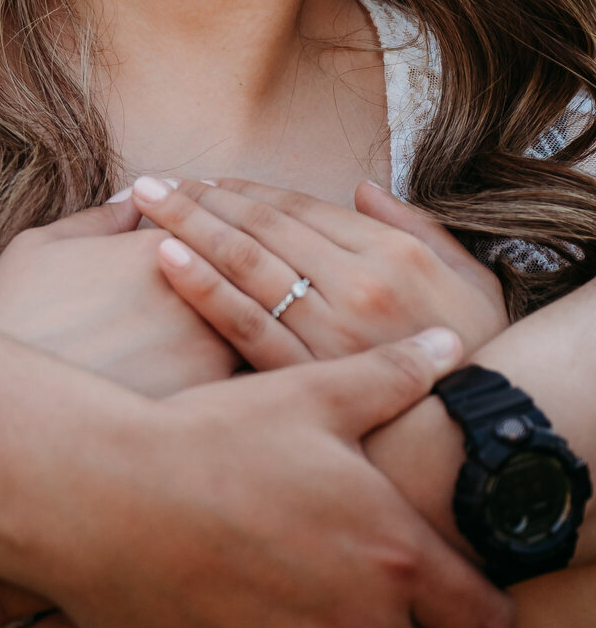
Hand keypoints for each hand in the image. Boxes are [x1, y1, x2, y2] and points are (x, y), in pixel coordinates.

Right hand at [0, 201, 238, 394]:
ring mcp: (213, 348)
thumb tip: (135, 200)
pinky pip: (246, 379)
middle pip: (242, 273)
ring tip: (207, 335)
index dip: (202, 229)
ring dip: (244, 323)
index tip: (185, 245)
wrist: (10, 404)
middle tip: (203, 294)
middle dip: (234, 276)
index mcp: (163, 245)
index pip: (210, 222)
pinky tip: (207, 374)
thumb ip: (99, 219)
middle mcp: (200, 292)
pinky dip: (237, 372)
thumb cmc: (16, 315)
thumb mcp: (42, 246)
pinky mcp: (212, 401)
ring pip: (254, 325)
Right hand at [26, 328, 512, 627]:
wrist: (94, 493)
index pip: (482, 627)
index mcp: (392, 559)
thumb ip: (389, 378)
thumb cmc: (203, 439)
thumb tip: (446, 347)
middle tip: (365, 610)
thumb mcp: (305, 395)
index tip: (440, 595)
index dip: (467, 610)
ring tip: (295, 624)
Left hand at [131, 175, 506, 369]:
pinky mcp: (304, 376)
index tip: (205, 181)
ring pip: (244, 265)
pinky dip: (201, 287)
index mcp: (391, 254)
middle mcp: (356, 285)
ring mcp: (327, 331)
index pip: (298, 206)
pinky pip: (242, 324)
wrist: (481, 446)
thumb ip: (415, 226)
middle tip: (153, 183)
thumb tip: (362, 190)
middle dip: (200, 199)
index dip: (244, 190)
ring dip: (188, 227)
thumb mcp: (468, 278)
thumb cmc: (477, 357)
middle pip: (260, 228)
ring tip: (147, 204)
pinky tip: (166, 258)